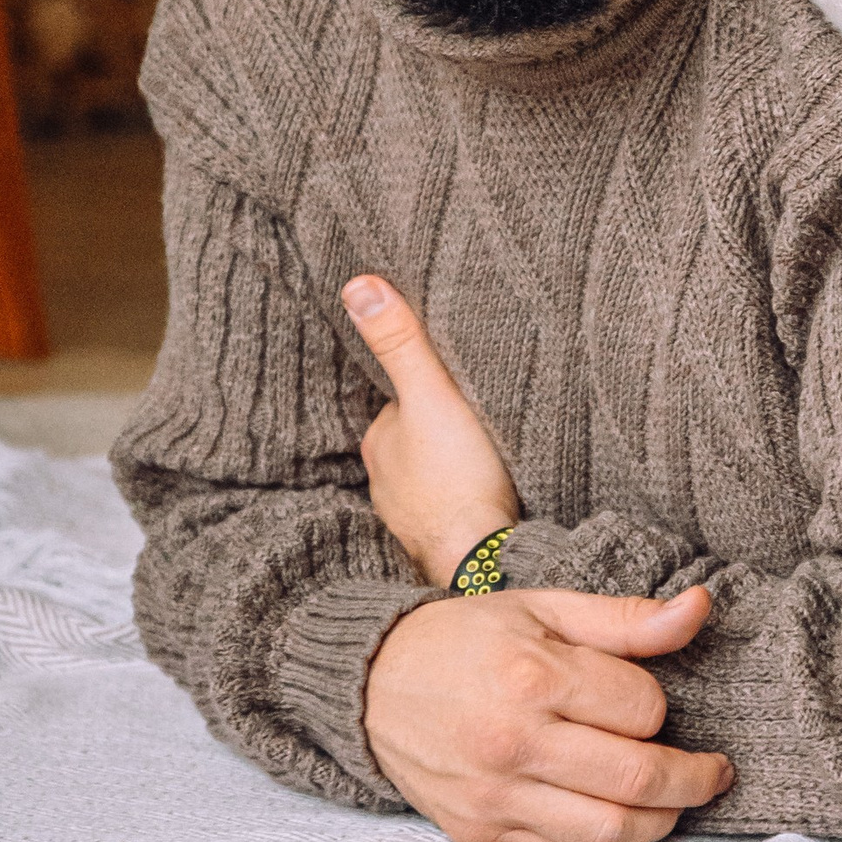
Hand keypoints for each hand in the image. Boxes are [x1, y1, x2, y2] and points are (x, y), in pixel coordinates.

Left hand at [344, 276, 516, 586]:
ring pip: (429, 472)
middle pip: (416, 436)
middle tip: (474, 415)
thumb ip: (401, 342)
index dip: (428, 387)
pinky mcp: (436, 538)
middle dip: (439, 426)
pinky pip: (445, 504)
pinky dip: (458, 493)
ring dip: (448, 461)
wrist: (483, 557)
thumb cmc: (458, 477)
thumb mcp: (433, 395)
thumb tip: (358, 285)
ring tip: (481, 450)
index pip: (401, 400)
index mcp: (379, 441)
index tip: (453, 382)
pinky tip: (481, 488)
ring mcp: (408, 513)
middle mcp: (384, 479)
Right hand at [363, 586, 732, 841]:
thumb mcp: (545, 608)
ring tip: (675, 801)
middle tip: (714, 773)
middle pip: (637, 780)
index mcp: (533, 676)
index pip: (642, 709)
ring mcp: (494, 798)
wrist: (373, 685)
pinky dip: (605, 841)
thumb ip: (626, 618)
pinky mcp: (480, 836)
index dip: (661, 707)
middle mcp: (513, 743)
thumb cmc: (469, 639)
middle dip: (693, 781)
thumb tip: (700, 607)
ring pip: (609, 832)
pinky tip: (616, 815)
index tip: (653, 704)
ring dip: (661, 822)